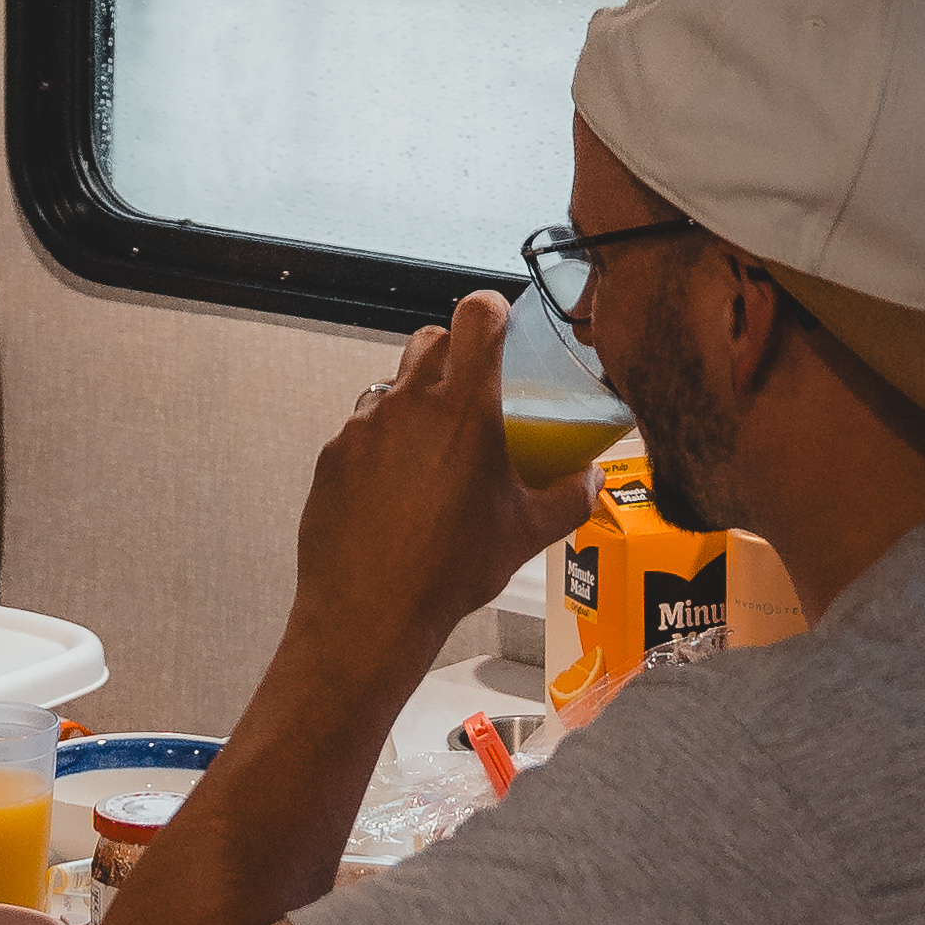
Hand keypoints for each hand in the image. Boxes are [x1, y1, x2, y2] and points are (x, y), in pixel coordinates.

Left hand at [291, 294, 594, 669]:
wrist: (370, 613)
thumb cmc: (450, 571)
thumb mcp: (527, 534)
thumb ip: (570, 498)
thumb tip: (592, 480)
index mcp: (464, 410)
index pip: (476, 316)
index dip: (491, 310)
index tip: (501, 326)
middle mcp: (408, 405)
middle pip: (430, 340)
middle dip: (455, 352)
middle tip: (474, 392)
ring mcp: (362, 427)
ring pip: (393, 386)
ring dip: (416, 401)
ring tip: (435, 451)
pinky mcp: (332, 456)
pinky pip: (362, 430)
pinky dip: (382, 444)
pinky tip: (397, 488)